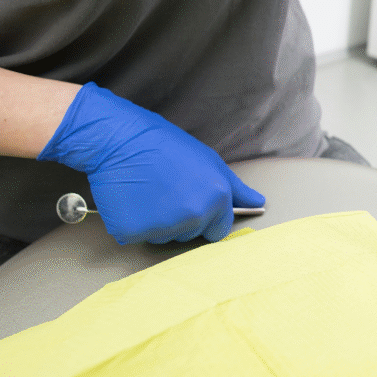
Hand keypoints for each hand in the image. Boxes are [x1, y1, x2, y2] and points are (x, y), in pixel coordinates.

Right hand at [38, 83, 265, 243]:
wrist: (118, 139)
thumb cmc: (164, 145)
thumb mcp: (208, 160)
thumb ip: (235, 188)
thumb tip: (258, 202)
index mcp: (216, 200)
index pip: (219, 230)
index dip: (207, 218)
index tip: (192, 200)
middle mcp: (192, 217)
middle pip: (191, 234)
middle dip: (182, 218)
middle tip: (167, 189)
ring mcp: (161, 227)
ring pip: (164, 237)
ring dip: (158, 222)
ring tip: (149, 191)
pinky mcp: (131, 232)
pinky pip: (136, 236)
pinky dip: (133, 222)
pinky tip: (132, 198)